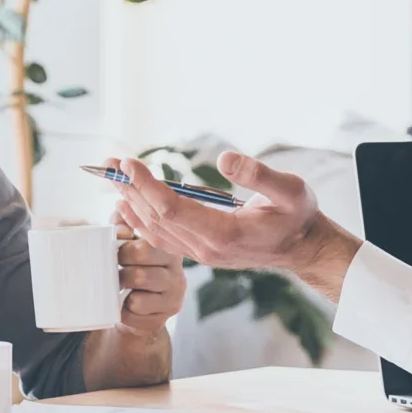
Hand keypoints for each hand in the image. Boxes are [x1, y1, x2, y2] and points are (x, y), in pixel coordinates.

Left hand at [110, 153, 361, 298]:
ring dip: (131, 203)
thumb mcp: (291, 190)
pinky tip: (127, 204)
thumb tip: (224, 158)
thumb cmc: (299, 217)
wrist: (303, 248)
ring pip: (154, 230)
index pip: (172, 210)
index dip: (147, 186)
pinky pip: (162, 238)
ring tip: (112, 178)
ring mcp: (201, 254)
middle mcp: (206, 249)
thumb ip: (259, 175)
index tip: (129, 164)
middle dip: (130, 189)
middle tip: (108, 164)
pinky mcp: (200, 251)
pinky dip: (140, 220)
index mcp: (224, 234)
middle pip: (156, 219)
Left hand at [112, 229, 186, 337]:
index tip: (116, 250)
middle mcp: (178, 272)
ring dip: (121, 289)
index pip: (147, 243)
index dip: (125, 247)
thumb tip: (121, 221)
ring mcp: (174, 296)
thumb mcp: (127, 241)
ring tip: (120, 286)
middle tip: (116, 269)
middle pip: (141, 265)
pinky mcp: (163, 317)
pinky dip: (122, 310)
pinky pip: (134, 312)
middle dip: (121, 267)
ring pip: (138, 291)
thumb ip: (122, 223)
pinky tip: (126, 304)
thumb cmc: (130, 268)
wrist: (134, 307)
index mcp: (170, 249)